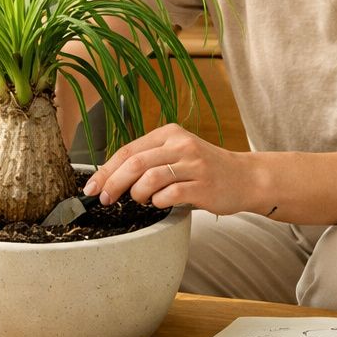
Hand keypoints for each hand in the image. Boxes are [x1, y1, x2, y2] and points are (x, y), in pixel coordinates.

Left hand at [83, 124, 257, 215]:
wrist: (245, 177)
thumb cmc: (205, 169)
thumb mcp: (177, 153)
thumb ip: (150, 159)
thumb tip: (110, 176)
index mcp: (170, 133)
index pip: (128, 150)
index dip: (106, 170)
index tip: (92, 187)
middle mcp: (181, 145)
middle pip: (135, 163)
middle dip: (113, 183)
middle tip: (105, 199)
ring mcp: (193, 164)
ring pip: (150, 179)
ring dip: (137, 194)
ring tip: (141, 200)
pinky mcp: (203, 185)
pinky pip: (169, 195)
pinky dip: (158, 202)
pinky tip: (161, 203)